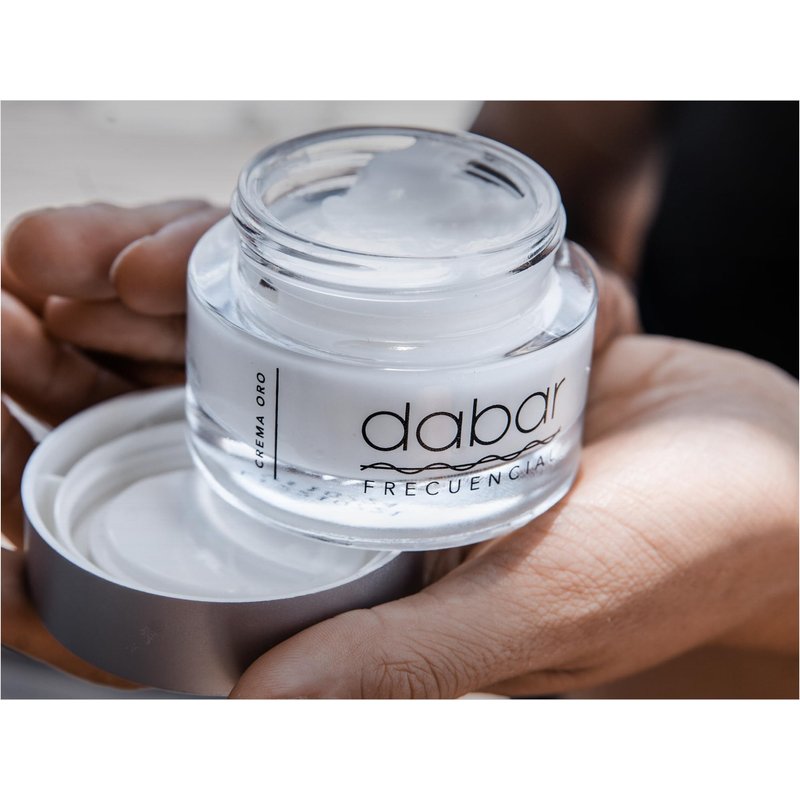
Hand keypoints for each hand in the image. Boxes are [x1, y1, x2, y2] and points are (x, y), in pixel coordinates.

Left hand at [1, 199, 639, 689]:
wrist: (766, 465)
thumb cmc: (677, 552)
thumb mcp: (547, 610)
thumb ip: (413, 663)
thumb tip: (255, 720)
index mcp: (353, 583)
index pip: (168, 541)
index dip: (56, 484)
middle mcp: (354, 499)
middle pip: (180, 419)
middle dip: (77, 356)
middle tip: (17, 281)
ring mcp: (387, 414)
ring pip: (236, 341)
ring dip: (147, 287)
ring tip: (81, 248)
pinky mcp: (428, 346)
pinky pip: (317, 289)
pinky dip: (251, 259)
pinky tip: (198, 234)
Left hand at [231, 335, 797, 697]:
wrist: (797, 477)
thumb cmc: (677, 559)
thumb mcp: (537, 610)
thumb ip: (409, 657)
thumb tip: (255, 706)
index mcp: (425, 554)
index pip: (309, 502)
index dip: (272, 451)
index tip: (240, 383)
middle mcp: (455, 487)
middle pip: (365, 405)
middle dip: (359, 351)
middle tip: (346, 295)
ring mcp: (505, 421)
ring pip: (440, 339)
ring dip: (463, 306)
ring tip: (515, 295)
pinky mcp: (557, 370)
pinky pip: (520, 308)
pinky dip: (557, 294)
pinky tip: (600, 309)